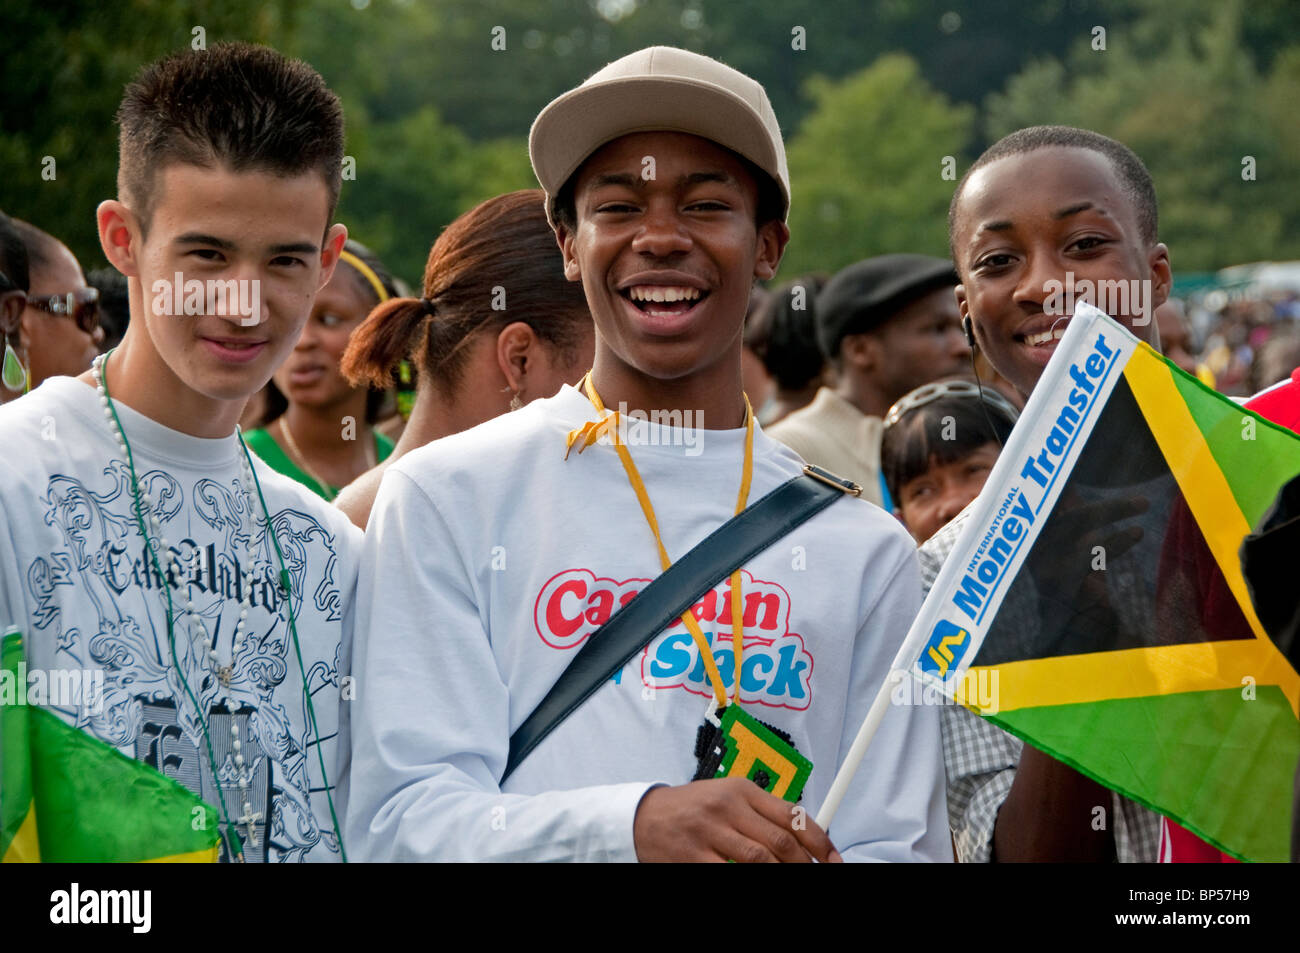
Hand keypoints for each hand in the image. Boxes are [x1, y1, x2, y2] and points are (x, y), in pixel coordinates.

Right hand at [633, 777, 841, 862]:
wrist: (645, 816)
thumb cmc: (693, 808)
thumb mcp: (729, 797)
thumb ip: (762, 812)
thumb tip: (806, 835)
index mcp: (742, 789)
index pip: (793, 815)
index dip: (820, 842)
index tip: (834, 860)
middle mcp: (728, 807)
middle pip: (781, 842)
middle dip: (805, 866)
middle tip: (815, 875)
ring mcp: (709, 832)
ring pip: (760, 861)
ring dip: (782, 875)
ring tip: (792, 881)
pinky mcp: (693, 856)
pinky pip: (729, 874)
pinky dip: (747, 880)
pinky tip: (755, 881)